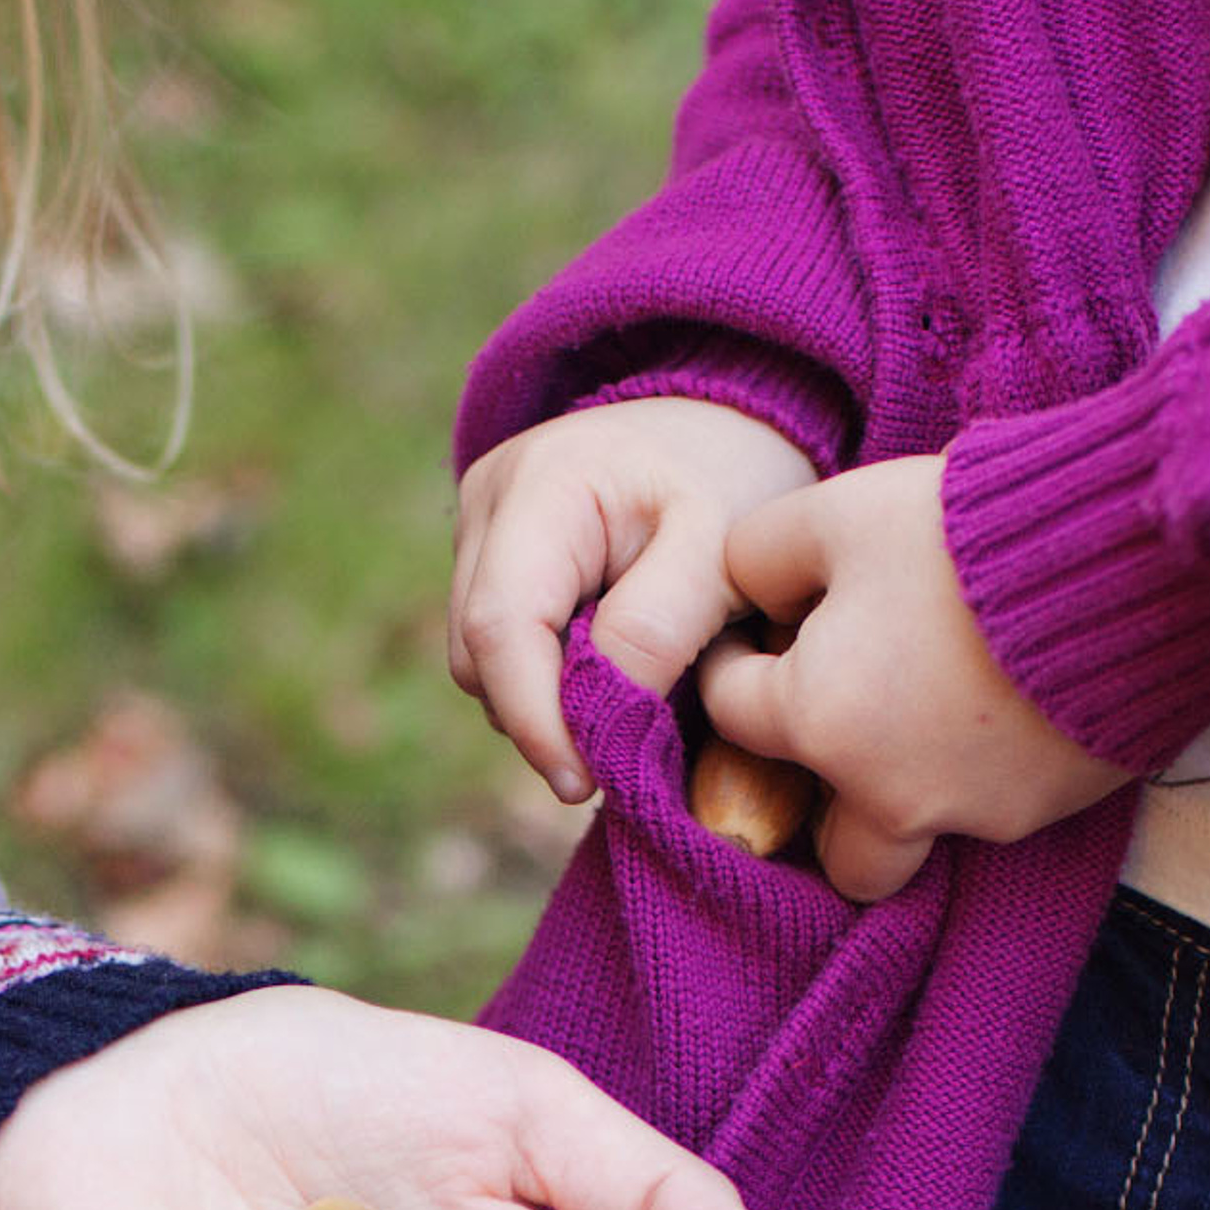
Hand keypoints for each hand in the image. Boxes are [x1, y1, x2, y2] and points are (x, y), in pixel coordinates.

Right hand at [448, 397, 817, 799]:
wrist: (723, 426)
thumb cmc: (732, 483)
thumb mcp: (721, 551)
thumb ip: (659, 628)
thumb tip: (595, 712)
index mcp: (544, 485)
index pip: (501, 626)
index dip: (533, 719)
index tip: (583, 784)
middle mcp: (488, 499)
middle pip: (478, 652)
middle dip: (540, 718)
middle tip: (622, 752)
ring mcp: (478, 526)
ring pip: (479, 661)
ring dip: (542, 700)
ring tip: (625, 694)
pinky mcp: (486, 556)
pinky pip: (497, 648)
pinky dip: (545, 678)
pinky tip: (603, 668)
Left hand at [711, 453, 1129, 900]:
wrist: (1131, 562)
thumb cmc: (969, 533)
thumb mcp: (840, 513)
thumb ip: (762, 555)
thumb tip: (754, 591)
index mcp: (819, 723)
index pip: (731, 712)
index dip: (736, 661)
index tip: (758, 632)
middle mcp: (887, 795)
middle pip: (829, 846)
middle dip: (825, 798)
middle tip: (846, 721)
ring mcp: (974, 813)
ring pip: (914, 840)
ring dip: (905, 797)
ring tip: (929, 714)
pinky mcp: (1051, 809)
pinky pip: (993, 809)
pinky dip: (984, 770)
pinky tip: (1005, 699)